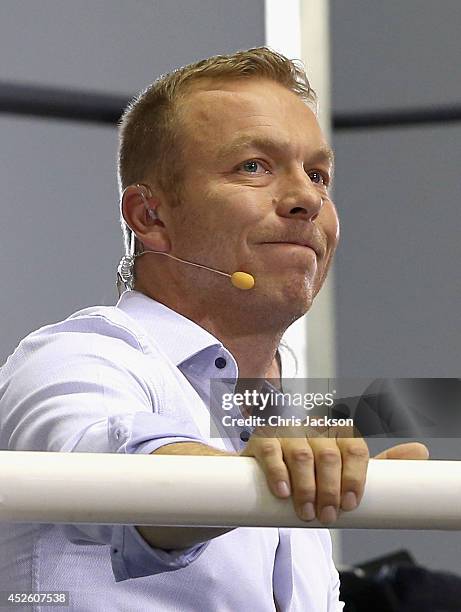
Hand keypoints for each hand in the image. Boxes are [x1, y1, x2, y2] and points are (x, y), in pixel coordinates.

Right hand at [241, 429, 429, 524]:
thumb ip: (380, 462)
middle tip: (328, 516)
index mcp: (337, 432)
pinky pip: (272, 451)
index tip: (351, 503)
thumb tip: (421, 451)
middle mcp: (314, 428)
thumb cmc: (314, 469)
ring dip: (306, 488)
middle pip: (329, 455)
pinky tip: (284, 493)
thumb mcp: (347, 466)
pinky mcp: (263, 439)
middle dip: (330, 490)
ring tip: (306, 513)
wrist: (269, 467)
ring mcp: (287, 431)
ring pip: (302, 455)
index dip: (355, 476)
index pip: (353, 447)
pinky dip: (279, 473)